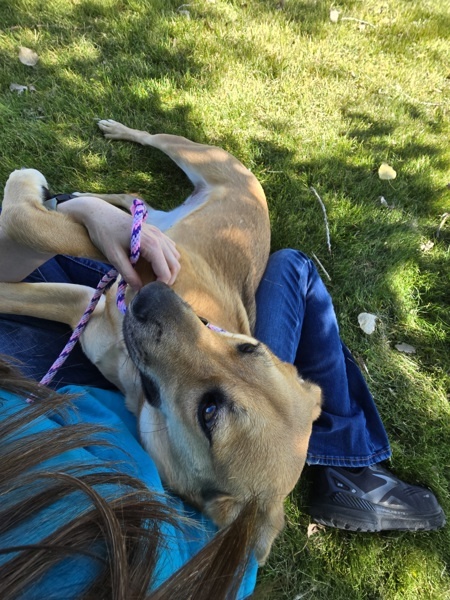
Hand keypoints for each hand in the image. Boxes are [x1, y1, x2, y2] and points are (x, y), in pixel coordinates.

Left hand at [58, 196, 180, 288]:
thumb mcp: (114, 257)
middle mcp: (159, 238)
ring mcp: (159, 233)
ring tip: (155, 278)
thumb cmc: (105, 234)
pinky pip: (170, 248)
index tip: (148, 292)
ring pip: (175, 256)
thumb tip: (140, 290)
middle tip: (153, 288)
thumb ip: (128, 274)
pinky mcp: (156, 231)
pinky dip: (168, 259)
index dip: (160, 285)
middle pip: (175, 265)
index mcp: (151, 244)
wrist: (99, 213)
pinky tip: (155, 264)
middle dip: (167, 279)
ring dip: (169, 269)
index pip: (165, 271)